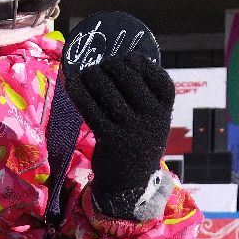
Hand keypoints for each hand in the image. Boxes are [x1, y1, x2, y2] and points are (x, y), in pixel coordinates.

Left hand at [64, 54, 174, 216]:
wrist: (129, 182)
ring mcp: (132, 128)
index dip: (141, 62)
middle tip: (101, 66)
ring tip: (88, 73)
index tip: (127, 57)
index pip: (159, 77)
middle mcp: (153, 117)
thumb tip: (125, 57)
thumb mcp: (152, 119)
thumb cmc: (139, 140)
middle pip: (129, 77)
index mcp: (166, 110)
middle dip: (111, 66)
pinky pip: (90, 107)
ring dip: (93, 75)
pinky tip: (73, 82)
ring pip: (107, 90)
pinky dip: (79, 91)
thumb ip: (145, 94)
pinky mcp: (110, 138)